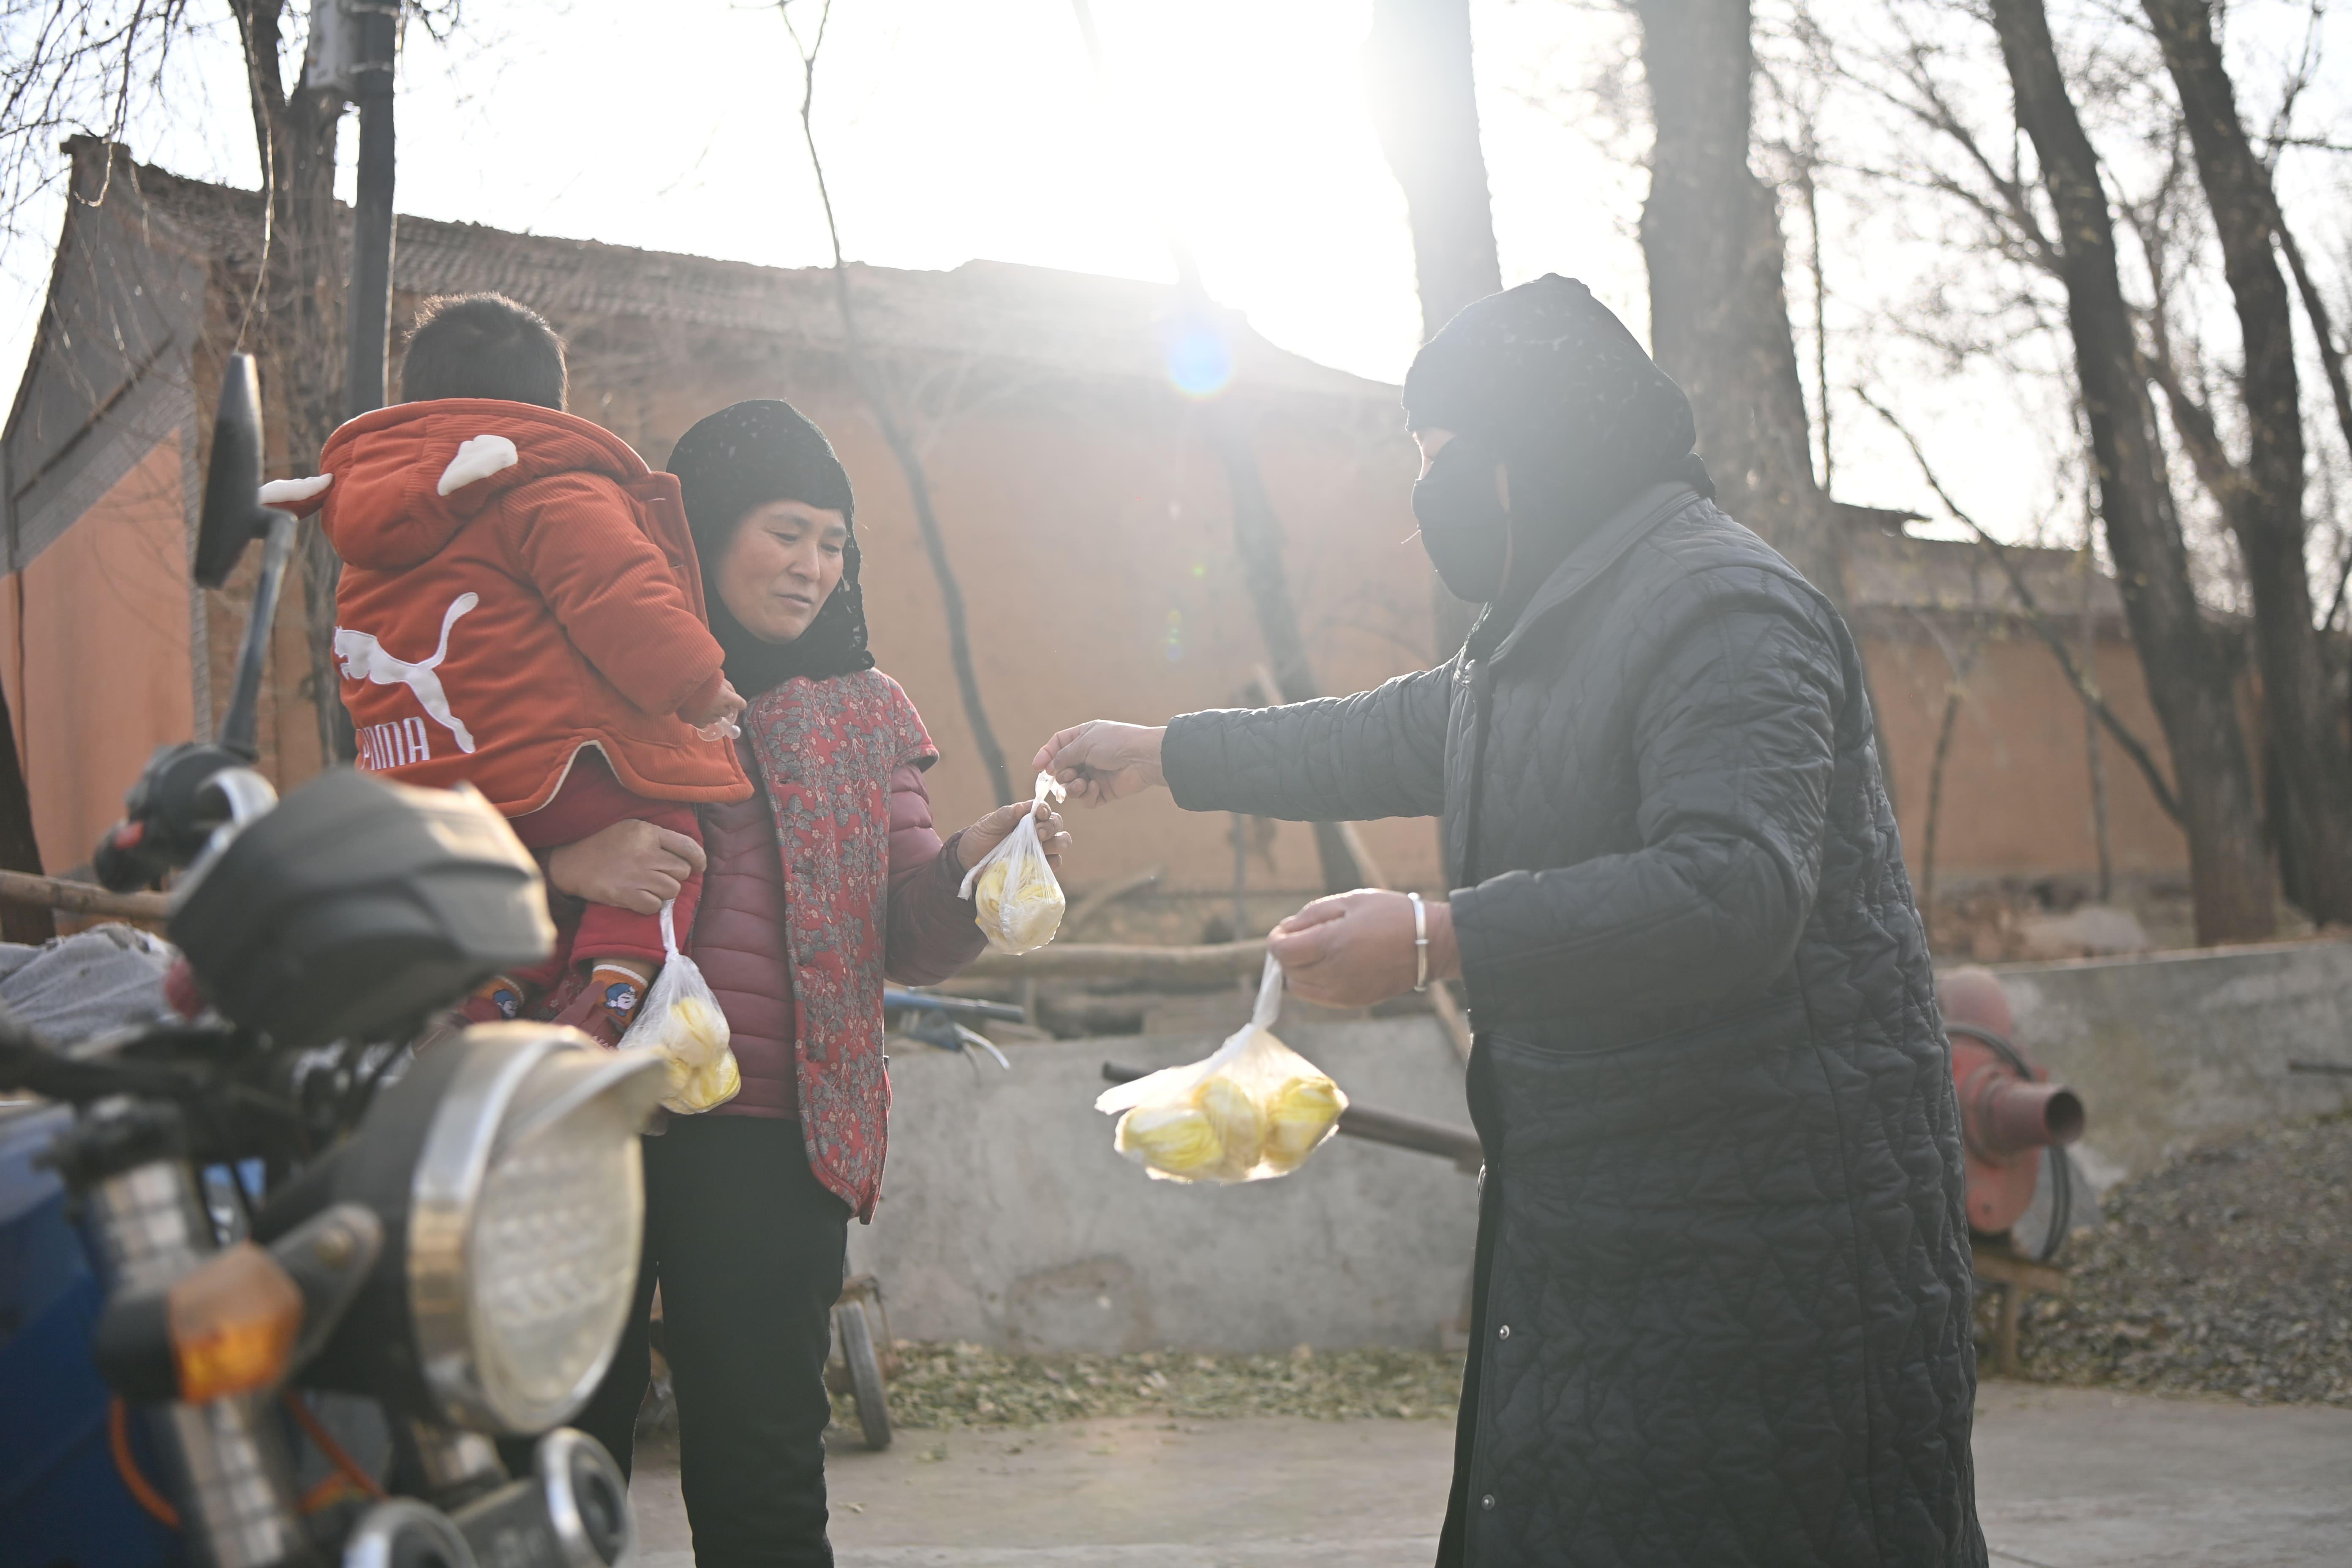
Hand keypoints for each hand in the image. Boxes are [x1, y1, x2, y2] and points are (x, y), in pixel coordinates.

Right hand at [545, 818, 709, 915]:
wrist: (572, 863)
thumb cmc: (605, 845)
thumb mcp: (632, 828)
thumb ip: (658, 837)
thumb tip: (688, 855)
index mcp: (648, 832)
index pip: (688, 846)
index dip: (699, 859)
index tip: (699, 866)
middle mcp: (645, 853)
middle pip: (682, 872)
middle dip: (675, 876)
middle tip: (659, 876)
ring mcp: (636, 875)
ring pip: (672, 890)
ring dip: (664, 892)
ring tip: (648, 886)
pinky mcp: (625, 895)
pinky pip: (655, 906)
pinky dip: (650, 905)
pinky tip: (639, 898)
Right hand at [683, 678, 746, 728]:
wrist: (679, 682)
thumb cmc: (700, 677)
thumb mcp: (717, 676)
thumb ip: (727, 686)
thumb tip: (732, 694)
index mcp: (725, 697)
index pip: (740, 704)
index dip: (739, 703)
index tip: (736, 703)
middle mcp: (718, 709)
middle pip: (726, 712)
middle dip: (722, 706)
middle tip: (714, 699)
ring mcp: (707, 716)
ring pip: (715, 719)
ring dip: (713, 713)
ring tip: (704, 705)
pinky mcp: (696, 721)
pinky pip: (704, 724)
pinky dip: (702, 720)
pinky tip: (698, 712)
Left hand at [957, 799, 1073, 872]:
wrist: (971, 862)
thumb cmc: (981, 838)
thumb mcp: (988, 824)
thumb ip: (1004, 815)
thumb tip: (1021, 807)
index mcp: (1027, 817)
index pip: (1044, 810)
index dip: (1045, 810)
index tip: (1039, 813)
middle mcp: (1037, 832)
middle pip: (1057, 825)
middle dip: (1051, 827)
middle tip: (1038, 833)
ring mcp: (1040, 850)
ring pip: (1061, 843)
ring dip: (1056, 843)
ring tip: (1041, 846)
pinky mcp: (1039, 867)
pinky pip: (1054, 864)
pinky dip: (1050, 863)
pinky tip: (1038, 863)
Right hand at [1033, 721, 1166, 806]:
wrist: (1143, 758)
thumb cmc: (1116, 743)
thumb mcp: (1085, 743)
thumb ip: (1064, 755)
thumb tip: (1050, 768)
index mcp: (1084, 737)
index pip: (1058, 745)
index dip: (1046, 755)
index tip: (1037, 768)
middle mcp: (1088, 755)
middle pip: (1062, 769)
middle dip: (1061, 775)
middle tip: (1068, 776)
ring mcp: (1096, 774)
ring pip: (1072, 787)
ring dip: (1073, 787)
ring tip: (1081, 783)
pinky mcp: (1104, 791)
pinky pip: (1087, 799)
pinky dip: (1087, 795)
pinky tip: (1094, 788)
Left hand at [1266, 889, 1459, 1007]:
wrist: (1429, 944)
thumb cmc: (1390, 915)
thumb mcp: (1350, 901)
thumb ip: (1311, 915)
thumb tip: (1286, 930)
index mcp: (1330, 944)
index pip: (1280, 952)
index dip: (1277, 939)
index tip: (1287, 930)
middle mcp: (1332, 974)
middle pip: (1287, 970)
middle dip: (1288, 953)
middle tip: (1305, 936)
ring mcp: (1342, 993)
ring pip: (1298, 987)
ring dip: (1299, 969)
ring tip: (1319, 951)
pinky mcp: (1352, 1002)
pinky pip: (1317, 996)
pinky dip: (1313, 982)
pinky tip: (1331, 965)